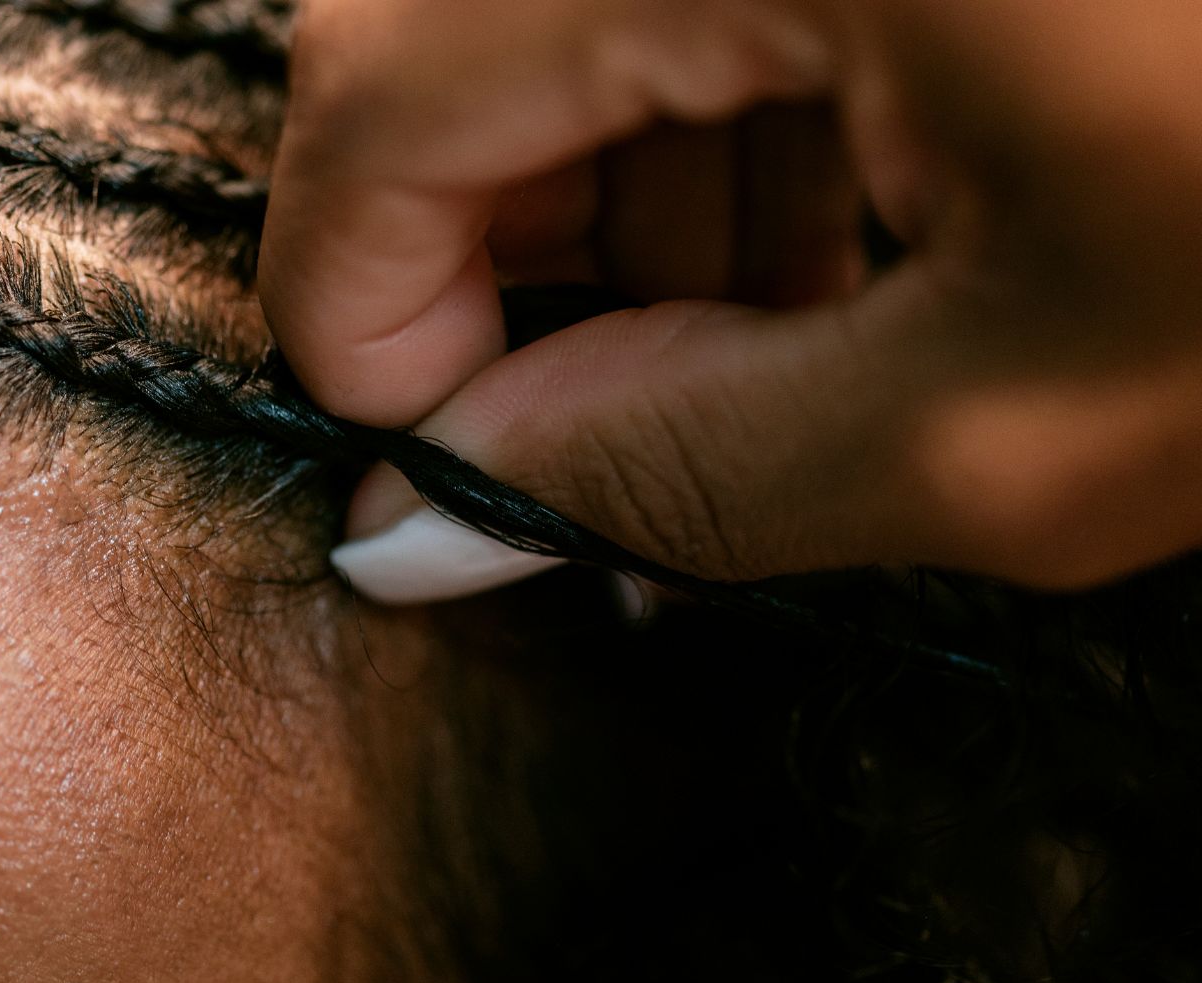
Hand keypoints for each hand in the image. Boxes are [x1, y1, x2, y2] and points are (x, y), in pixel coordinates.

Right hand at [260, 0, 1201, 600]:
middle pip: (425, 59)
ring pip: (543, 2)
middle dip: (509, 271)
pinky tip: (876, 179)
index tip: (494, 480)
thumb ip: (676, 480)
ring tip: (809, 307)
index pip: (358, 145)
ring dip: (627, 185)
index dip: (390, 355)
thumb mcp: (1028, 413)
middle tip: (648, 413)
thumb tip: (429, 525)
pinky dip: (724, 86)